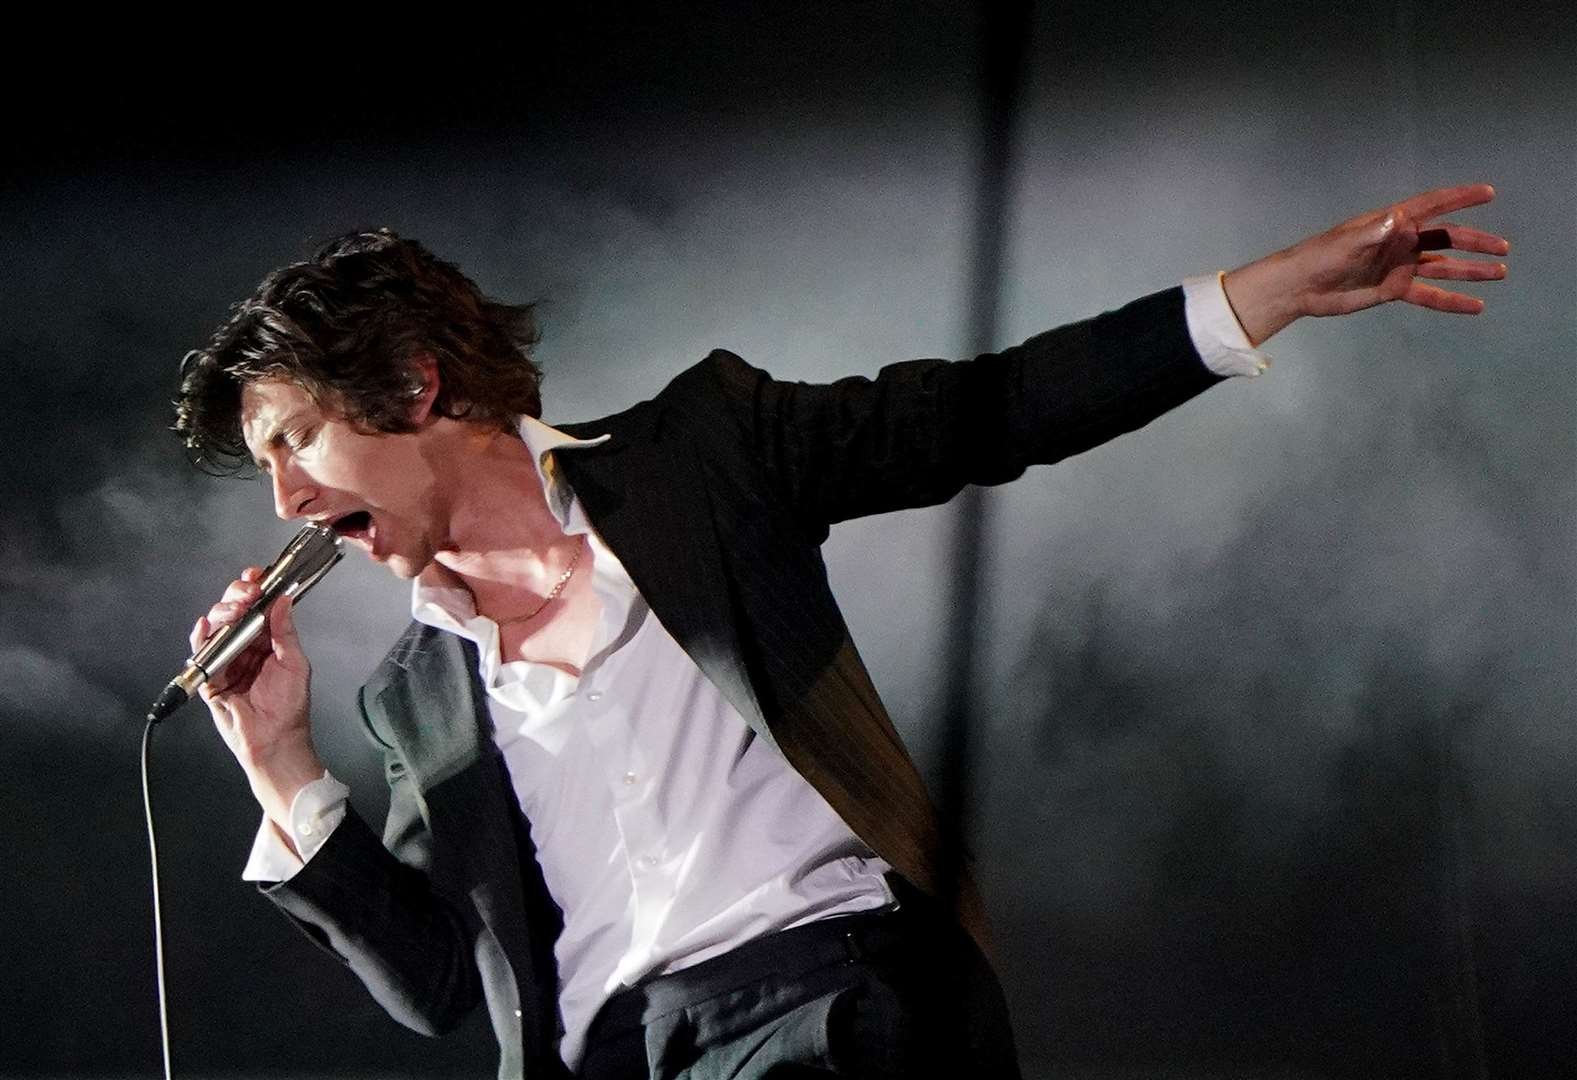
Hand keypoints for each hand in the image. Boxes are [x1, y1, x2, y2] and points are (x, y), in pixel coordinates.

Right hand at [191, 567, 323, 828]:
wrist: (274, 741)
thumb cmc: (289, 707)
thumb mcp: (294, 664)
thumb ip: (284, 633)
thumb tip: (282, 601)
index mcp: (266, 641)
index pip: (257, 608)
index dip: (254, 589)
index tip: (257, 576)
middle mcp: (244, 647)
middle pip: (233, 611)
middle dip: (237, 597)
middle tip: (247, 594)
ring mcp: (226, 661)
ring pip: (216, 627)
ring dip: (222, 613)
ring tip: (234, 611)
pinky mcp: (210, 677)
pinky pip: (201, 653)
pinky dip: (200, 637)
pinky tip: (205, 625)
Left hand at [1222, 184, 1509, 345]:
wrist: (1301, 287)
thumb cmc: (1320, 256)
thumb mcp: (1347, 242)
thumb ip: (1374, 232)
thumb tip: (1398, 220)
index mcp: (1392, 223)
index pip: (1432, 206)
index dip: (1459, 198)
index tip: (1488, 193)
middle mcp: (1401, 242)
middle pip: (1446, 239)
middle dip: (1475, 242)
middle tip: (1503, 248)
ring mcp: (1399, 266)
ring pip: (1444, 267)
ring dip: (1471, 270)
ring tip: (1500, 273)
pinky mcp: (1394, 289)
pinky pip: (1429, 295)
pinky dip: (1452, 301)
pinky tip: (1475, 306)